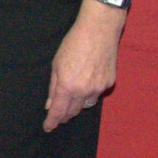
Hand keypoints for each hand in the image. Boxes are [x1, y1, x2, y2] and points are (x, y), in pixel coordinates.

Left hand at [44, 4, 121, 130]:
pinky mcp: (109, 83)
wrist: (99, 30)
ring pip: (86, 104)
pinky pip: (97, 93)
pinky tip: (88, 79)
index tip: (48, 127)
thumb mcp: (56, 64)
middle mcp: (84, 91)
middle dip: (64, 115)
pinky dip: (91, 91)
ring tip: (73, 95)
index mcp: (68, 86)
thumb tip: (50, 105)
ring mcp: (99, 88)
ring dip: (77, 104)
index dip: (52, 121)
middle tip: (58, 114)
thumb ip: (53, 87)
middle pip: (73, 112)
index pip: (58, 111)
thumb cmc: (74, 43)